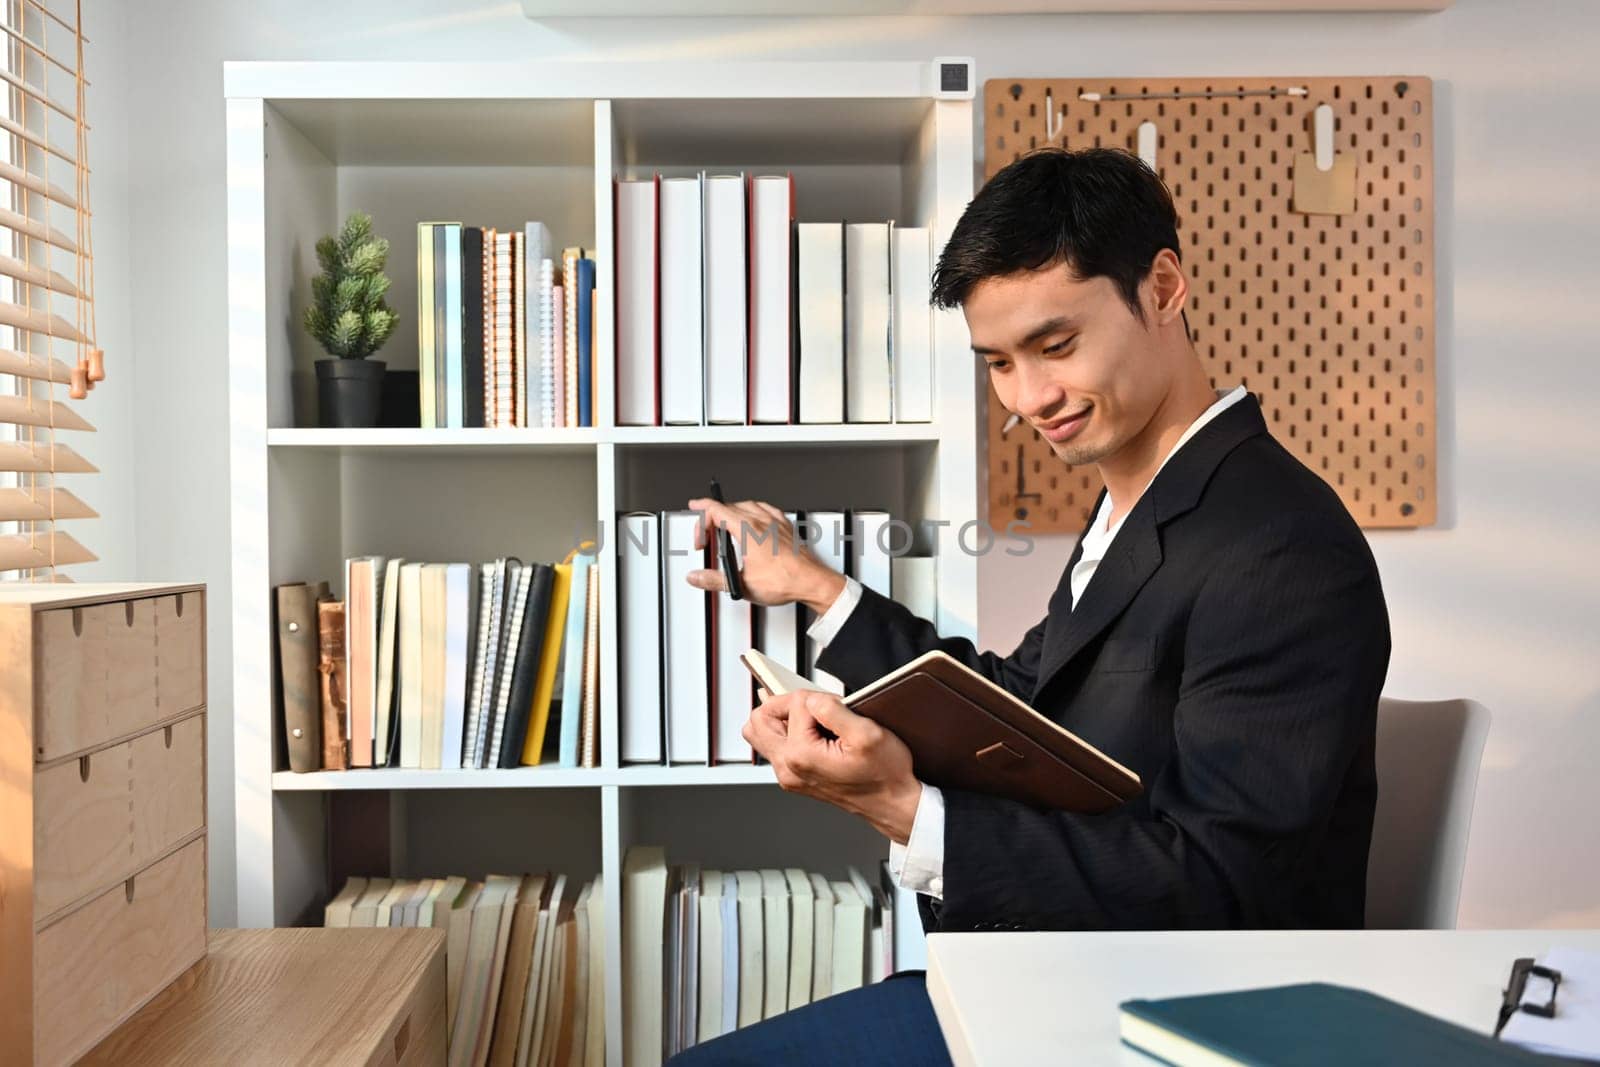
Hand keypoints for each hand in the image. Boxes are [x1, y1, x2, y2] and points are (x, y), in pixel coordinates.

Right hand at [685, 497, 844, 613]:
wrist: (811, 582)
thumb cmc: (785, 580)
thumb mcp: (742, 584)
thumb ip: (714, 580)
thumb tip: (696, 576)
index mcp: (748, 530)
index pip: (717, 510)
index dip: (701, 510)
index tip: (694, 510)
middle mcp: (762, 521)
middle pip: (730, 506)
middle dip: (713, 516)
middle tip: (705, 531)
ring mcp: (775, 522)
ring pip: (748, 505)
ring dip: (733, 511)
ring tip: (725, 522)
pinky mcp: (786, 527)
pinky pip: (767, 509)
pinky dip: (755, 510)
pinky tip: (755, 518)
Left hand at [744, 689, 922, 845]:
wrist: (892, 804)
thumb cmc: (884, 775)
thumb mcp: (867, 734)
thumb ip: (833, 710)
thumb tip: (811, 699)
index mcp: (801, 755)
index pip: (792, 704)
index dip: (818, 698)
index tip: (837, 708)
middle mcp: (788, 768)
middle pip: (758, 720)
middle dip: (784, 704)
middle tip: (813, 707)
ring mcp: (789, 775)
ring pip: (761, 734)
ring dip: (781, 719)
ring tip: (810, 718)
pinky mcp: (795, 777)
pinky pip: (776, 747)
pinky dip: (789, 733)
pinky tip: (813, 732)